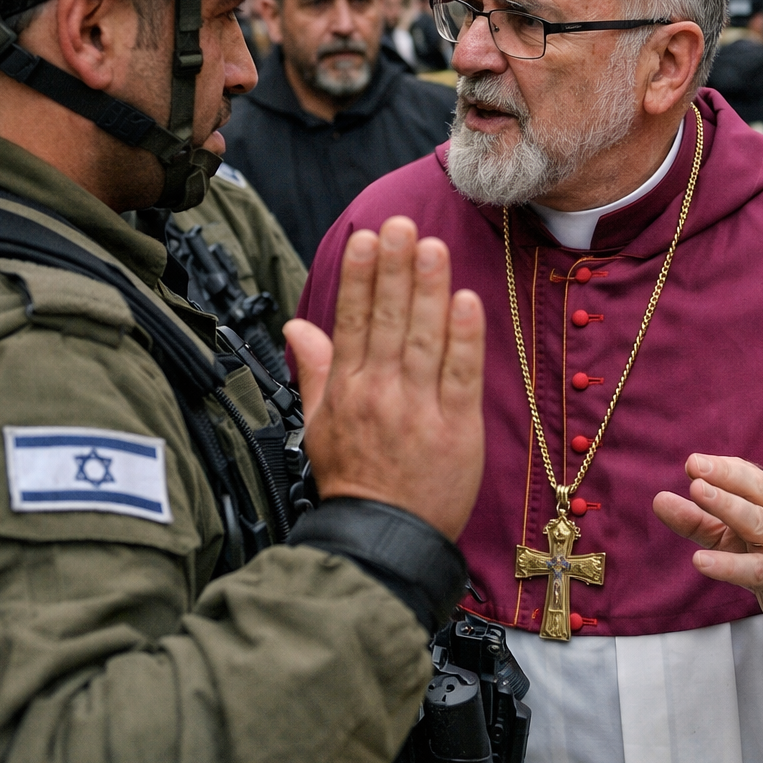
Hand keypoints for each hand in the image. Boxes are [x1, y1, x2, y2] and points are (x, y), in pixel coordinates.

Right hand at [284, 216, 484, 541]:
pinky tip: (467, 301)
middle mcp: (379, 393)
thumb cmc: (353, 481)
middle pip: (389, 320)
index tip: (369, 237)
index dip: (362, 276)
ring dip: (429, 289)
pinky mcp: (456, 429)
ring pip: (424, 339)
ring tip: (433, 246)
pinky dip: (463, 338)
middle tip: (403, 223)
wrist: (383, 539)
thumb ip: (315, 370)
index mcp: (346, 389)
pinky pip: (460, 375)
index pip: (353, 321)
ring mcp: (418, 410)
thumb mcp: (319, 426)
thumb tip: (295, 325)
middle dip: (396, 268)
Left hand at [653, 454, 762, 634]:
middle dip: (726, 476)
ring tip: (697, 492)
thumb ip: (698, 519)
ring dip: (728, 505)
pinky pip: (756, 569)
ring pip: (758, 522)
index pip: (750, 477)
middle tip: (694, 465)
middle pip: (757, 491)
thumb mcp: (732, 536)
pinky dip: (729, 565)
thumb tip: (659, 500)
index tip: (693, 462)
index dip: (723, 468)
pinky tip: (701, 561)